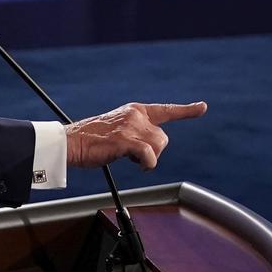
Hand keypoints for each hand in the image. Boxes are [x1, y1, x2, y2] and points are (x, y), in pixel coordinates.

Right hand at [66, 101, 207, 169]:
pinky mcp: (125, 140)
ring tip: (129, 158)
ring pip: (159, 146)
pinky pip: (149, 155)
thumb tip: (151, 148)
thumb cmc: (91, 141)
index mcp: (135, 111)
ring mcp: (131, 126)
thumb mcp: (118, 129)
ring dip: (148, 159)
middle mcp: (135, 115)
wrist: (69, 142)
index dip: (186, 110)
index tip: (202, 107)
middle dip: (153, 152)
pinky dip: (146, 164)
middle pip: (163, 138)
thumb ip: (136, 133)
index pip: (165, 110)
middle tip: (133, 157)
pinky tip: (134, 163)